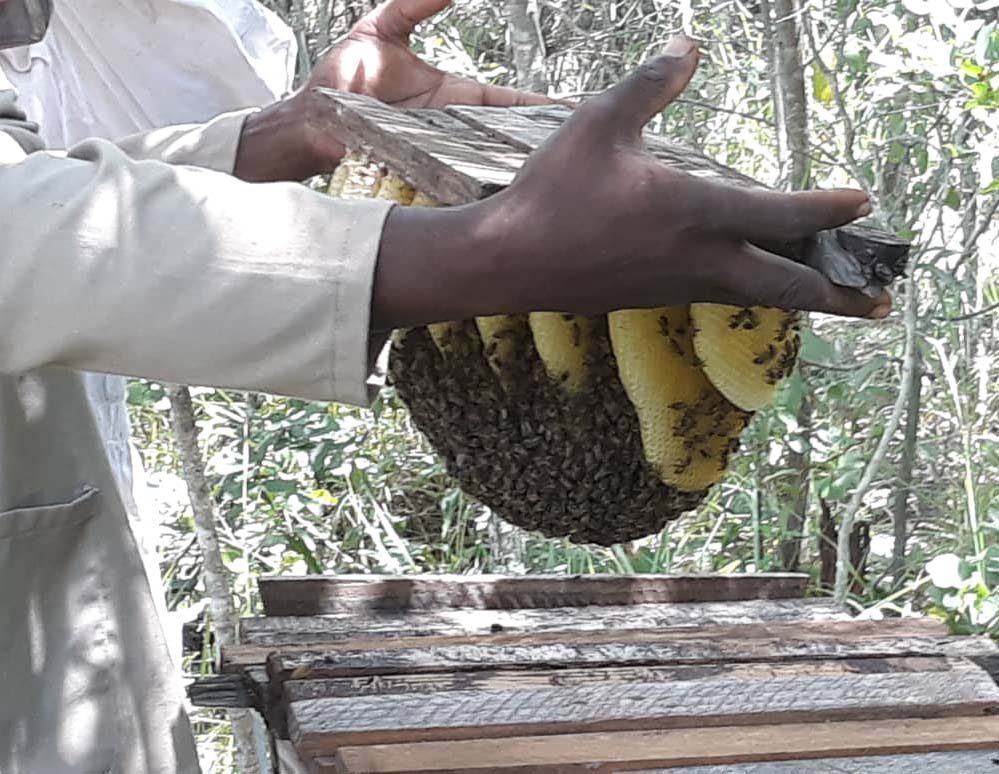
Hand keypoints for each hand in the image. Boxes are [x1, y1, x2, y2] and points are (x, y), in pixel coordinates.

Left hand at [300, 0, 553, 169]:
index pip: (503, 104)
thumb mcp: (379, 30)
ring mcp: (434, 155)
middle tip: (577, 148)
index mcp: (449, 99)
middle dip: (539, 144)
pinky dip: (476, 186)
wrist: (305, 120)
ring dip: (515, 168)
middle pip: (503, 138)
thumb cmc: (337, 81)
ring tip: (552, 173)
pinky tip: (504, 190)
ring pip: (484, 164)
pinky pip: (452, 181)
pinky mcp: (416, 173)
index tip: (570, 108)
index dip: (536, 107)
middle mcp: (448, 131)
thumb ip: (413, 5)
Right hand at [372, 38, 891, 330]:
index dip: (828, 209)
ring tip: (837, 299)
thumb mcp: (598, 123)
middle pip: (787, 286)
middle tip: (880, 300)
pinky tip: (755, 280)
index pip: (783, 215)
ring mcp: (680, 285)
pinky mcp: (659, 296)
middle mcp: (699, 258)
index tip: (861, 201)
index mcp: (693, 211)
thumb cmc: (553, 192)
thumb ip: (649, 84)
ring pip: (758, 297)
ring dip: (803, 298)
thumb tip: (688, 45)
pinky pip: (724, 295)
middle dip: (837, 293)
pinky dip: (757, 292)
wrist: (510, 263)